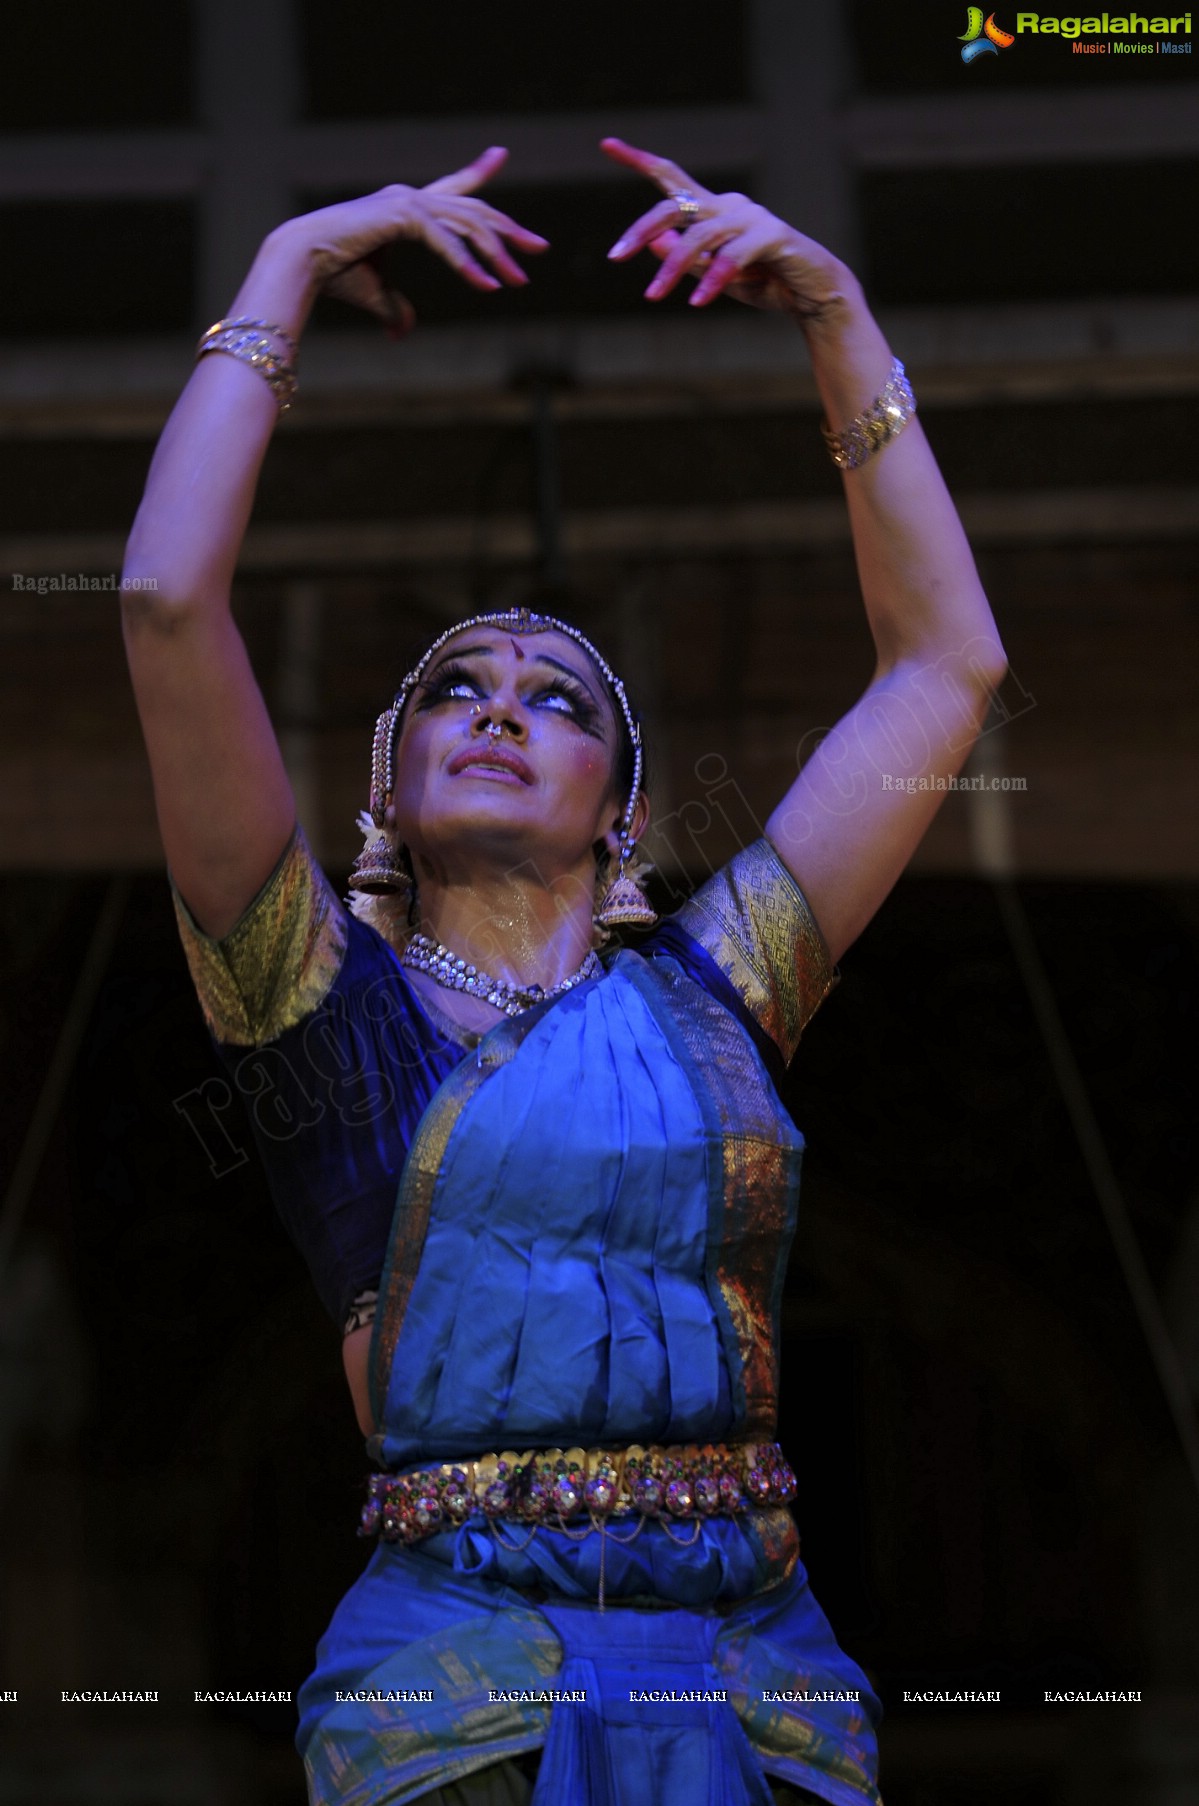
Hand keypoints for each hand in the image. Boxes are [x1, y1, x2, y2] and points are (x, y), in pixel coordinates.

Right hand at [274, 147, 547, 334]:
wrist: (301, 261)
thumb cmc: (332, 274)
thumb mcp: (376, 294)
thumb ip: (395, 308)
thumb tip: (404, 333)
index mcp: (406, 207)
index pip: (452, 188)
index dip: (479, 172)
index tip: (501, 154)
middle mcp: (410, 197)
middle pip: (473, 209)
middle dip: (508, 229)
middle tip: (539, 247)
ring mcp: (407, 202)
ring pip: (467, 224)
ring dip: (496, 254)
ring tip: (519, 280)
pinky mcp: (402, 215)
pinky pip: (445, 240)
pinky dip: (467, 264)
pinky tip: (488, 285)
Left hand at [601, 137, 846, 318]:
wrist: (812, 295)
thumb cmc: (764, 281)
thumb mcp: (714, 275)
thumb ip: (687, 259)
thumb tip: (653, 242)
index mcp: (714, 210)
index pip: (672, 178)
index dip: (640, 160)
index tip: (607, 144)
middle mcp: (730, 205)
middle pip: (676, 205)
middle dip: (641, 228)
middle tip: (614, 256)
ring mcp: (752, 217)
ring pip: (699, 236)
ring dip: (673, 269)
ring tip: (653, 297)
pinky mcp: (772, 235)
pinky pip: (732, 257)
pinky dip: (713, 280)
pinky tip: (698, 302)